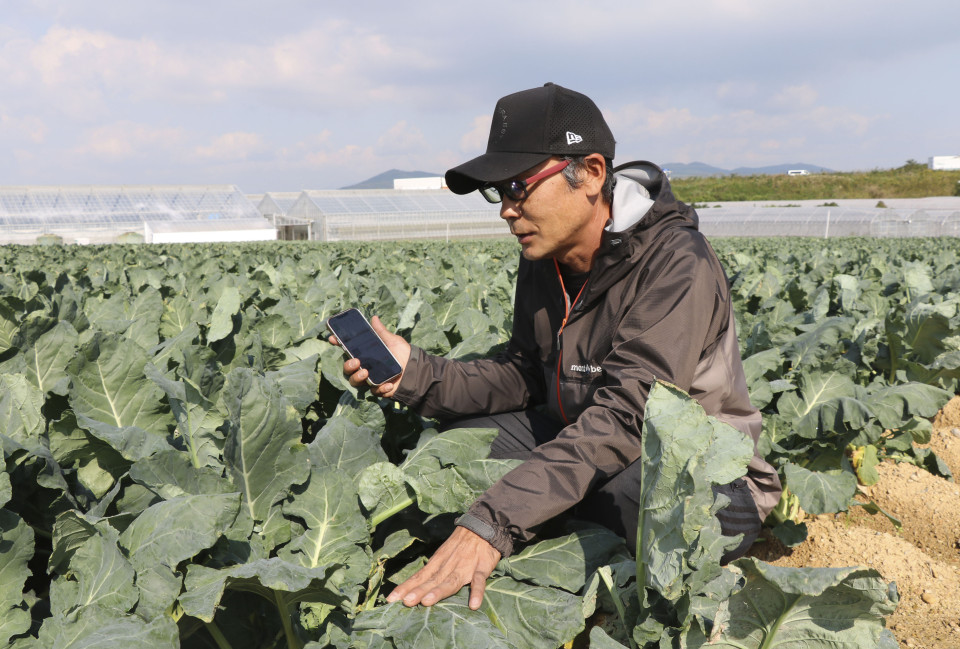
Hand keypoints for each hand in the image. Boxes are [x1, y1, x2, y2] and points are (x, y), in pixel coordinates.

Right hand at [328, 315, 410, 398]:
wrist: (415, 370)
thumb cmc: (402, 354)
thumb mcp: (393, 341)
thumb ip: (382, 332)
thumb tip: (374, 318)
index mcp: (365, 354)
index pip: (348, 350)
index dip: (339, 344)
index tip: (333, 339)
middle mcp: (364, 367)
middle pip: (348, 369)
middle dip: (348, 365)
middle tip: (356, 361)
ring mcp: (370, 379)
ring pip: (355, 381)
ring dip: (357, 378)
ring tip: (366, 373)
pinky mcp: (379, 389)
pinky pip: (374, 391)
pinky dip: (381, 388)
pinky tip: (388, 384)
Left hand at [386, 526, 500, 608]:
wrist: (482, 526)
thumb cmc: (460, 544)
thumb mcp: (443, 554)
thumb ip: (433, 571)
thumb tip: (415, 587)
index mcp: (438, 562)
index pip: (419, 576)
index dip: (406, 587)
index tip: (391, 599)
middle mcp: (448, 565)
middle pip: (432, 581)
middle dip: (418, 591)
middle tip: (406, 602)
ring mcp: (465, 567)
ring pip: (451, 581)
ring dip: (439, 591)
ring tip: (427, 602)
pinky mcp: (482, 568)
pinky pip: (479, 581)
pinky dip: (477, 592)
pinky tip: (474, 604)